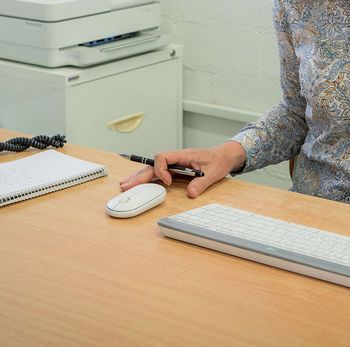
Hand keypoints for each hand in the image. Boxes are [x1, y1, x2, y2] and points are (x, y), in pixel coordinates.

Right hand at [118, 141, 245, 198]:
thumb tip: (191, 193)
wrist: (225, 155)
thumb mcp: (213, 173)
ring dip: (140, 176)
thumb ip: (201, 183)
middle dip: (140, 175)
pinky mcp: (176, 169)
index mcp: (184, 155)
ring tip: (125, 184)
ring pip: (153, 168)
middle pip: (153, 164)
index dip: (161, 170)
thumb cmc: (219, 160)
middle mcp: (176, 158)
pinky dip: (148, 178)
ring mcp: (175, 163)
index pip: (163, 157)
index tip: (168, 182)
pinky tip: (138, 183)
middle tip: (126, 185)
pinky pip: (158, 172)